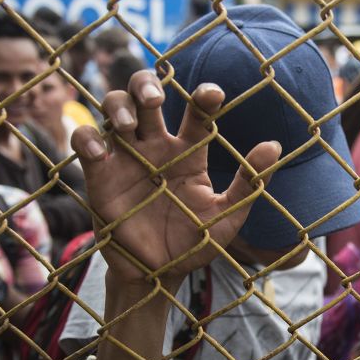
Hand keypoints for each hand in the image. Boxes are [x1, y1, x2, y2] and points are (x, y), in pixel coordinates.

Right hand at [71, 70, 280, 286]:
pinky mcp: (99, 175)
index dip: (203, 96)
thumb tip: (274, 145)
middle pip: (146, 94)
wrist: (158, 275)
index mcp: (190, 151)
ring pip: (114, 108)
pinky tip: (99, 151)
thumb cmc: (194, 244)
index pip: (196, 111)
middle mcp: (156, 146)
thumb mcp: (227, 217)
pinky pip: (85, 141)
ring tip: (129, 127)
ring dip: (118, 106)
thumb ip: (249, 182)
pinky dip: (87, 138)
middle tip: (156, 98)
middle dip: (147, 84)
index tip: (212, 94)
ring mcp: (126, 157)